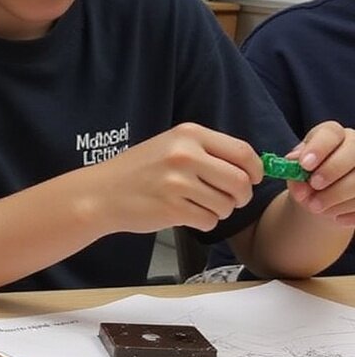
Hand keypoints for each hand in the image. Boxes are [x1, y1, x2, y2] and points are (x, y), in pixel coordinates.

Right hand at [93, 122, 261, 233]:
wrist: (101, 194)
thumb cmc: (138, 172)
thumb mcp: (170, 146)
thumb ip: (207, 152)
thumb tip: (252, 168)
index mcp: (189, 134)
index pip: (243, 152)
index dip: (255, 170)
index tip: (252, 179)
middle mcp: (185, 155)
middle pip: (241, 181)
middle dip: (241, 196)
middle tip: (228, 200)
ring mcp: (178, 182)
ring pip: (226, 204)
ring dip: (218, 211)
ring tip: (196, 205)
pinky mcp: (172, 208)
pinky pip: (209, 220)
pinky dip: (202, 222)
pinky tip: (184, 214)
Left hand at [284, 122, 354, 225]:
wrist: (323, 194)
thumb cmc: (308, 176)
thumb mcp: (296, 169)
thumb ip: (293, 166)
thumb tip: (293, 161)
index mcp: (333, 135)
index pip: (330, 134)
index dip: (318, 148)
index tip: (304, 165)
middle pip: (353, 153)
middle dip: (331, 172)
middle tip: (313, 187)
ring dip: (337, 196)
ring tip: (316, 207)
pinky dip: (349, 212)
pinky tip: (336, 217)